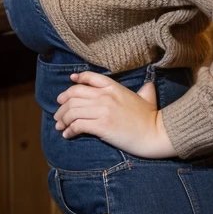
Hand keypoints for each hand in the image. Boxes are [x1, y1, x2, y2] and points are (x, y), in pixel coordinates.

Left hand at [53, 72, 176, 158]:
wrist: (155, 133)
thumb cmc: (151, 117)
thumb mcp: (147, 96)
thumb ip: (145, 88)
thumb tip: (148, 85)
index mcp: (113, 87)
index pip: (88, 78)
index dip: (74, 82)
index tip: (66, 90)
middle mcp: (105, 96)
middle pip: (74, 95)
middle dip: (62, 105)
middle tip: (58, 114)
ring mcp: (103, 110)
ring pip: (73, 111)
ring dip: (62, 119)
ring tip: (59, 126)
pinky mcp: (101, 126)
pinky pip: (78, 125)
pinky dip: (69, 130)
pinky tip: (67, 135)